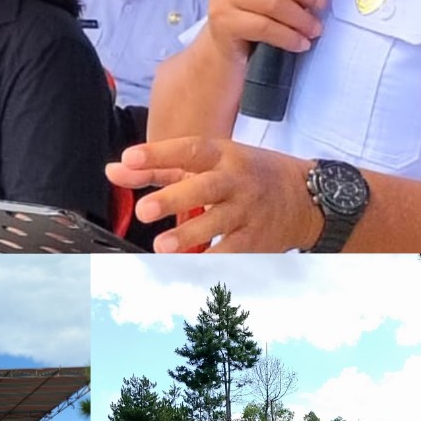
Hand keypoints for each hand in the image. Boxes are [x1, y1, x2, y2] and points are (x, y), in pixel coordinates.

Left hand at [108, 138, 322, 252]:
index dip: (158, 153)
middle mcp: (236, 180)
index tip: (129, 158)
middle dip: (174, 198)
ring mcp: (248, 211)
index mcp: (222, 155)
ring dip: (189, 237)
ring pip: (218, 224)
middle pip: (205, 187)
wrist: (306, 197)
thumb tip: (115, 170)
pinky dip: (211, 262)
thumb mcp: (209, 162)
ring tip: (161, 248)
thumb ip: (159, 167)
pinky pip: (232, 253)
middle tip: (144, 210)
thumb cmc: (246, 174)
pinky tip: (188, 270)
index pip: (189, 149)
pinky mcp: (256, 240)